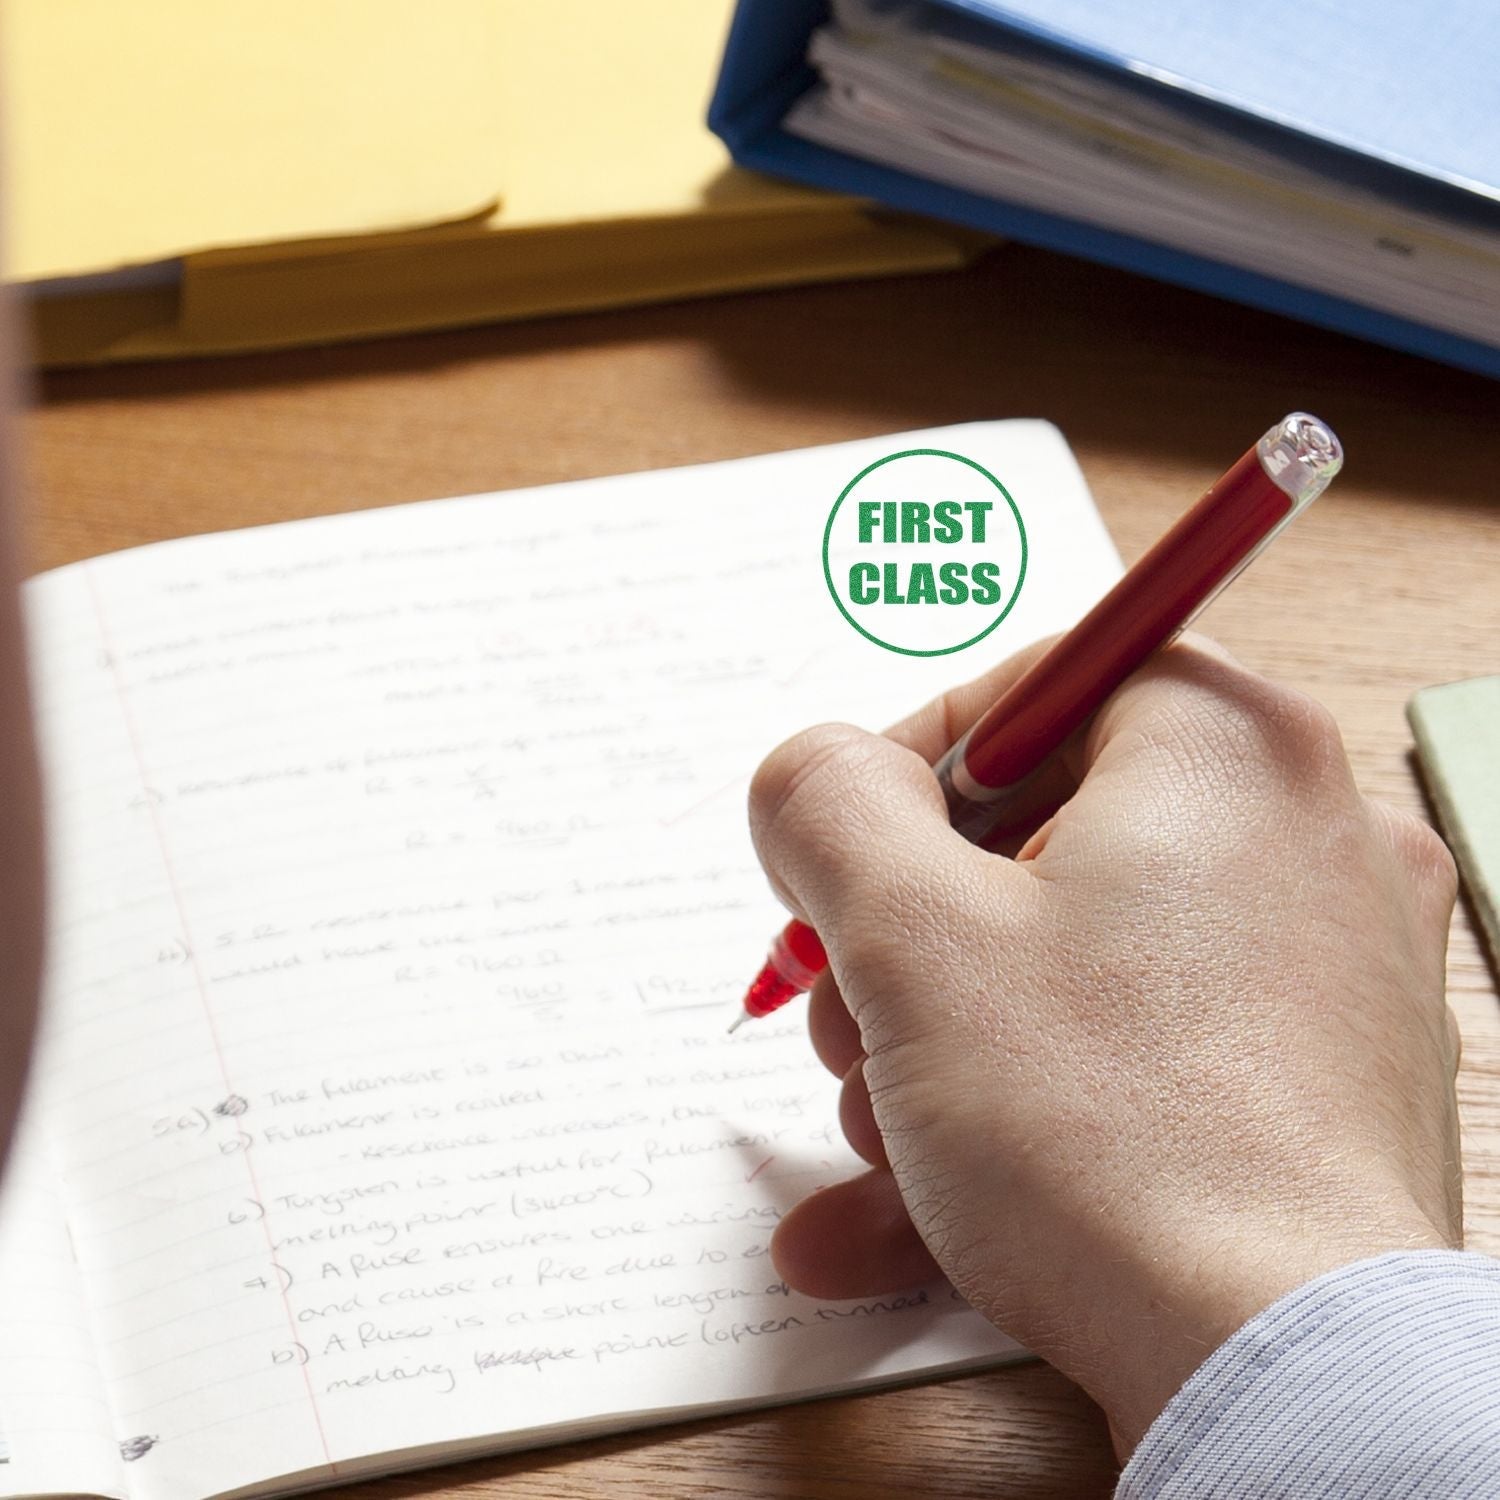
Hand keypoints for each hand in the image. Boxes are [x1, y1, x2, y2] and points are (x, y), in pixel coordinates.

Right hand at [748, 636, 1461, 1454]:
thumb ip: (824, 803)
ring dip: (939, 1045)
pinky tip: (894, 1216)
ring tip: (876, 1136)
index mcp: (1225, 747)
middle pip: (1039, 839)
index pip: (1028, 689)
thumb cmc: (1113, 1135)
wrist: (1283, 1372)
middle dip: (905, 940)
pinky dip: (1017, 1116)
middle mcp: (1300, 833)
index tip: (836, 867)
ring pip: (1073, 966)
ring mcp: (1321, 964)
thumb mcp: (907, 935)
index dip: (900, 774)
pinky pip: (1131, 1061)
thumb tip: (814, 776)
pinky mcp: (1315, 1080)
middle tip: (845, 1015)